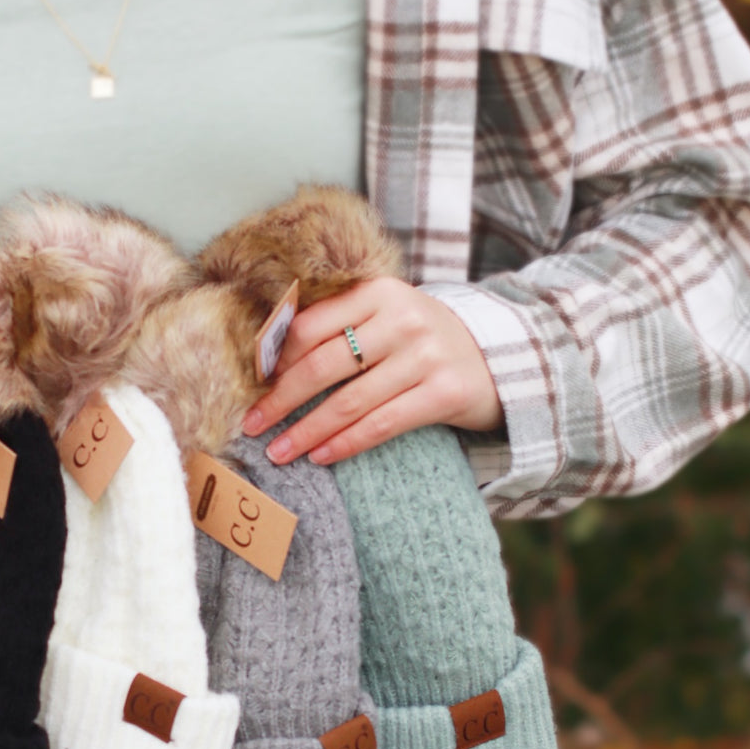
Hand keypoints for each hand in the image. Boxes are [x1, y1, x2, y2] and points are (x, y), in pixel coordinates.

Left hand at [241, 277, 502, 464]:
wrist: (496, 357)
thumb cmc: (420, 340)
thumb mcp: (385, 315)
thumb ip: (339, 325)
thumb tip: (271, 360)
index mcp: (378, 291)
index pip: (311, 326)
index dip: (276, 359)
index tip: (252, 385)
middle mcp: (402, 320)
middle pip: (324, 365)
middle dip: (281, 399)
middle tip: (252, 424)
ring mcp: (425, 357)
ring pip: (349, 401)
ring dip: (306, 431)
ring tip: (279, 451)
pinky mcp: (443, 394)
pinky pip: (381, 424)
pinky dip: (346, 443)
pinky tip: (320, 457)